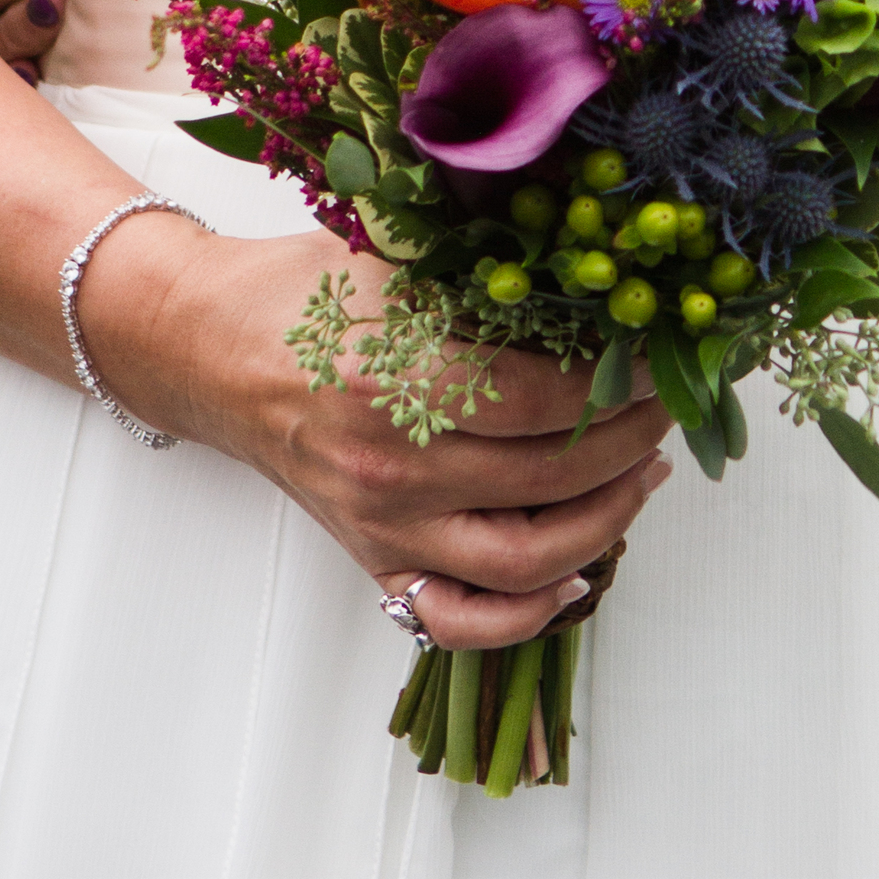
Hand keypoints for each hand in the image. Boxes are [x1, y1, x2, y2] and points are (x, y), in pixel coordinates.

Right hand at [84, 216, 674, 651]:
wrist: (211, 348)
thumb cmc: (306, 294)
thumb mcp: (397, 257)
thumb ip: (488, 276)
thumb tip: (601, 282)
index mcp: (396, 380)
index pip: (543, 400)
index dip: (620, 382)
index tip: (664, 357)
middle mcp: (390, 467)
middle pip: (548, 479)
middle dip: (631, 443)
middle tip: (667, 407)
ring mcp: (382, 527)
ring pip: (522, 561)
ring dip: (605, 523)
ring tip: (643, 475)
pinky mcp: (373, 561)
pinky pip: (460, 621)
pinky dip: (527, 614)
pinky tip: (576, 571)